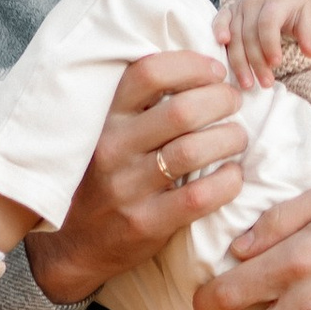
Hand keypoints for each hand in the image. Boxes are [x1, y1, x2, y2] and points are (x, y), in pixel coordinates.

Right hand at [24, 48, 247, 309]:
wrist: (73, 244)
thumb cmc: (102, 178)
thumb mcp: (109, 133)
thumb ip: (141, 106)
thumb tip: (197, 68)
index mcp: (107, 119)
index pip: (149, 73)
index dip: (191, 65)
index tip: (215, 71)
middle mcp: (114, 149)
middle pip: (182, 110)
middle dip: (221, 99)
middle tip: (234, 103)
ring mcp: (129, 188)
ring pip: (193, 151)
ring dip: (230, 138)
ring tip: (237, 138)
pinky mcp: (147, 224)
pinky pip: (199, 197)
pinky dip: (228, 182)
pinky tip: (232, 175)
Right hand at [223, 0, 310, 90]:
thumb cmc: (296, 6)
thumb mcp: (309, 15)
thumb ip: (309, 33)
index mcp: (275, 1)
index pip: (268, 23)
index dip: (270, 44)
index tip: (276, 64)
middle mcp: (254, 2)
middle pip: (250, 35)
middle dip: (256, 62)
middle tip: (266, 83)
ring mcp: (239, 6)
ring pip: (235, 36)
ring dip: (239, 62)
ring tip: (247, 84)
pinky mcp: (229, 11)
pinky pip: (220, 20)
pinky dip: (217, 31)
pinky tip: (220, 45)